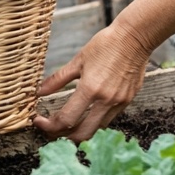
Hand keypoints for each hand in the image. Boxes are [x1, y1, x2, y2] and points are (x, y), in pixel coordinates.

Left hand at [35, 19, 152, 142]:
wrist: (135, 37)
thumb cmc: (106, 44)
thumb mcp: (78, 60)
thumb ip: (57, 79)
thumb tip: (39, 92)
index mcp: (90, 89)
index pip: (66, 120)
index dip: (49, 126)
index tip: (39, 121)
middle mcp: (105, 100)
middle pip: (81, 134)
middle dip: (62, 137)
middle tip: (50, 129)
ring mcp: (119, 103)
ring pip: (96, 129)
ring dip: (79, 131)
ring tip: (67, 124)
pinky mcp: (127, 101)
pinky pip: (108, 119)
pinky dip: (95, 121)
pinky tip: (86, 113)